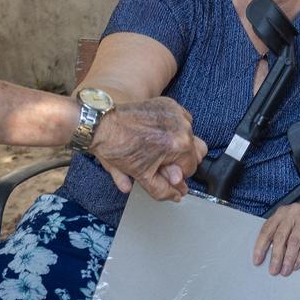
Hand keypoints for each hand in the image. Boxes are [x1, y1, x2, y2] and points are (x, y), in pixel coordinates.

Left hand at [89, 98, 207, 200]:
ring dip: (178, 143)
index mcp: (179, 146)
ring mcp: (176, 113)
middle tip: (162, 161)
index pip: (191, 168)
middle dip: (182, 158)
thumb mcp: (142, 177)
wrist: (102, 124)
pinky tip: (156, 134)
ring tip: (157, 146)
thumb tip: (177, 195)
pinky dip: (173, 128)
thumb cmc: (119, 147)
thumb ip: (164, 190)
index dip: (176, 173)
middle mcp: (183, 127)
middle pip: (197, 150)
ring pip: (189, 135)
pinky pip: (181, 120)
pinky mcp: (169, 103)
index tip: (163, 171)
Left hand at [253, 203, 299, 275]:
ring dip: (288, 258)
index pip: (267, 230)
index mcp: (281, 212)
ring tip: (285, 271)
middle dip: (276, 256)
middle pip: (280, 236)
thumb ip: (279, 234)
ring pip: (294, 241)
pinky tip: (297, 265)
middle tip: (273, 270)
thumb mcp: (289, 224)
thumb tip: (267, 256)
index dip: (261, 246)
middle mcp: (293, 212)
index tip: (257, 261)